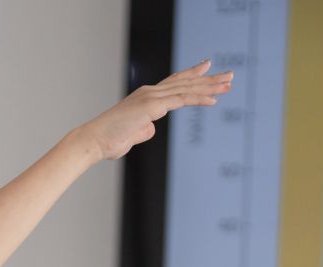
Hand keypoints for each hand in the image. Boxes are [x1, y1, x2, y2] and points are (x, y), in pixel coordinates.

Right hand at [75, 59, 233, 161]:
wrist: (93, 141)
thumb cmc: (108, 141)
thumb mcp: (132, 135)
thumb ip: (143, 130)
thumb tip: (150, 129)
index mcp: (145, 98)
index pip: (173, 83)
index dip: (191, 75)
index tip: (206, 68)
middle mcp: (150, 93)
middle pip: (184, 82)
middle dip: (208, 78)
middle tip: (228, 75)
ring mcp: (151, 98)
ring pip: (187, 88)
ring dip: (210, 86)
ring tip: (228, 83)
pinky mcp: (152, 106)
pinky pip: (181, 100)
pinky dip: (198, 98)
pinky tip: (214, 99)